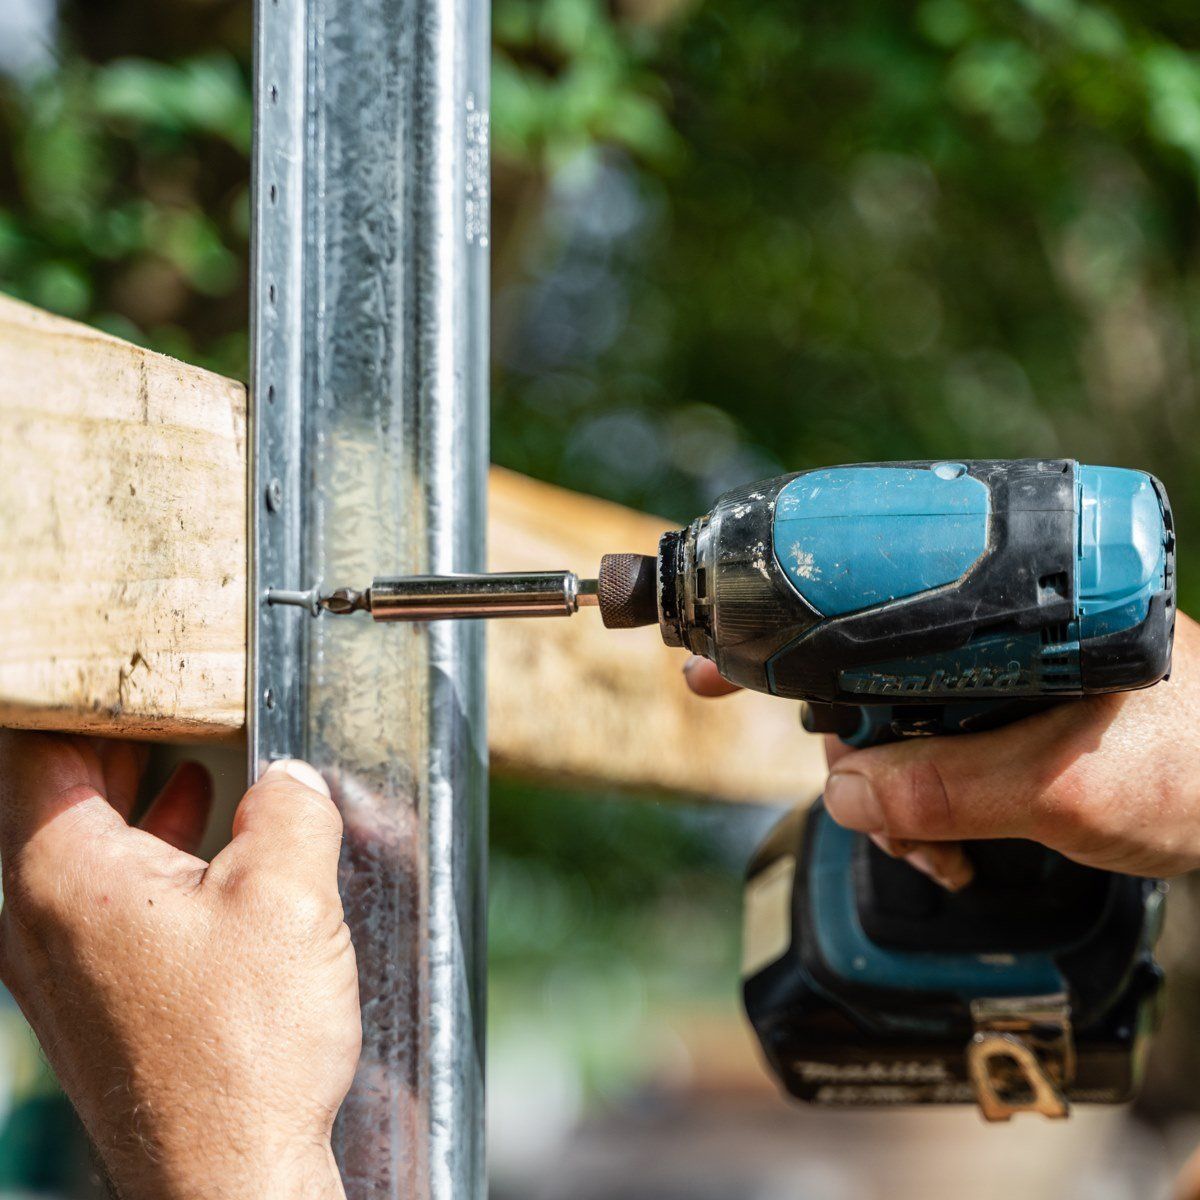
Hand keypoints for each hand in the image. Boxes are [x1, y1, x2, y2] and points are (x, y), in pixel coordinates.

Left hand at [0, 734, 360, 1199]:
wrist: (228, 1179)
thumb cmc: (244, 1052)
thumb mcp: (288, 896)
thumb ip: (290, 807)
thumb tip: (290, 778)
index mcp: (62, 874)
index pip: (44, 743)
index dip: (93, 691)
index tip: (141, 661)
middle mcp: (36, 916)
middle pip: (58, 792)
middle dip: (124, 737)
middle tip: (181, 698)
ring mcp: (57, 963)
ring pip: (83, 845)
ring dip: (139, 796)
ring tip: (198, 760)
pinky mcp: (93, 998)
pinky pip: (103, 896)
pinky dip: (147, 855)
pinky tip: (205, 846)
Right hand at [684, 610, 1199, 882]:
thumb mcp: (1068, 785)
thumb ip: (950, 787)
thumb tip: (840, 792)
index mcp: (1003, 605)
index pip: (863, 597)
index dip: (779, 628)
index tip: (711, 658)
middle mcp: (989, 632)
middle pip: (863, 673)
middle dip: (845, 750)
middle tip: (866, 810)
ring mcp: (998, 682)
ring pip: (892, 726)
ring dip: (886, 795)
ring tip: (931, 851)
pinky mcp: (1008, 725)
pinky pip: (931, 758)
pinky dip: (920, 807)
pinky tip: (945, 850)